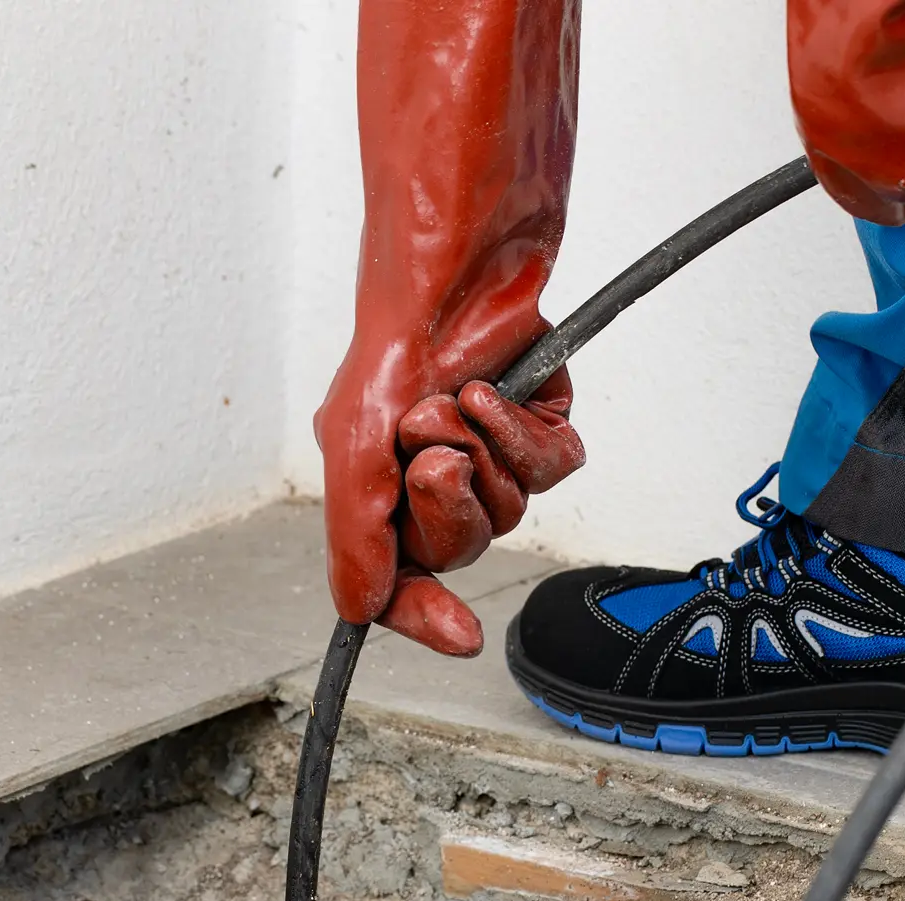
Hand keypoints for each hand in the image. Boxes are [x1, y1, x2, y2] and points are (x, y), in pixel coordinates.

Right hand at [318, 367, 583, 656]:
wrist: (455, 261)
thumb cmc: (393, 339)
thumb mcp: (354, 447)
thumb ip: (357, 539)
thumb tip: (359, 613)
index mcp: (382, 489)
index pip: (405, 576)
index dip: (426, 612)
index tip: (459, 637)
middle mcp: (436, 475)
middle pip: (459, 548)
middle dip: (447, 504)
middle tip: (431, 455)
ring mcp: (491, 451)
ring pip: (510, 509)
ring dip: (483, 454)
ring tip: (455, 401)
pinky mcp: (540, 422)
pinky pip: (550, 468)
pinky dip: (521, 433)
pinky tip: (493, 394)